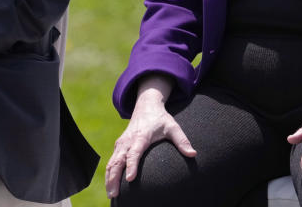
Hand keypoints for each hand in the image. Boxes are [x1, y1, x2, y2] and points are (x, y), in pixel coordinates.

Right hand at [104, 77, 195, 198]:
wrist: (146, 106)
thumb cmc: (160, 119)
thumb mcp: (173, 127)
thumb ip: (182, 141)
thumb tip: (193, 154)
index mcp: (141, 137)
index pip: (134, 153)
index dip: (131, 166)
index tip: (130, 179)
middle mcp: (128, 141)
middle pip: (118, 161)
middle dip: (114, 178)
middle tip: (115, 194)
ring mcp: (121, 144)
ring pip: (112, 162)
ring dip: (109, 178)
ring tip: (111, 195)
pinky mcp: (119, 146)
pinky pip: (111, 161)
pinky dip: (108, 174)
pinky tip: (110, 186)